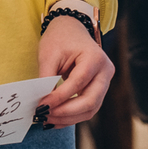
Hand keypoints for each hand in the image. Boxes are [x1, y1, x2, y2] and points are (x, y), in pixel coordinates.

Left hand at [36, 3, 114, 126]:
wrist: (71, 29)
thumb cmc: (60, 38)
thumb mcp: (49, 55)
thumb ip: (47, 79)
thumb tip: (43, 104)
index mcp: (95, 57)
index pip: (78, 82)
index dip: (59, 97)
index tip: (41, 105)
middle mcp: (105, 71)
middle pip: (90, 101)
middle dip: (66, 112)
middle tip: (45, 115)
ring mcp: (105, 82)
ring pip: (91, 109)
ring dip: (69, 118)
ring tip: (48, 119)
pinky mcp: (99, 90)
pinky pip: (88, 108)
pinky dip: (72, 116)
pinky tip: (56, 119)